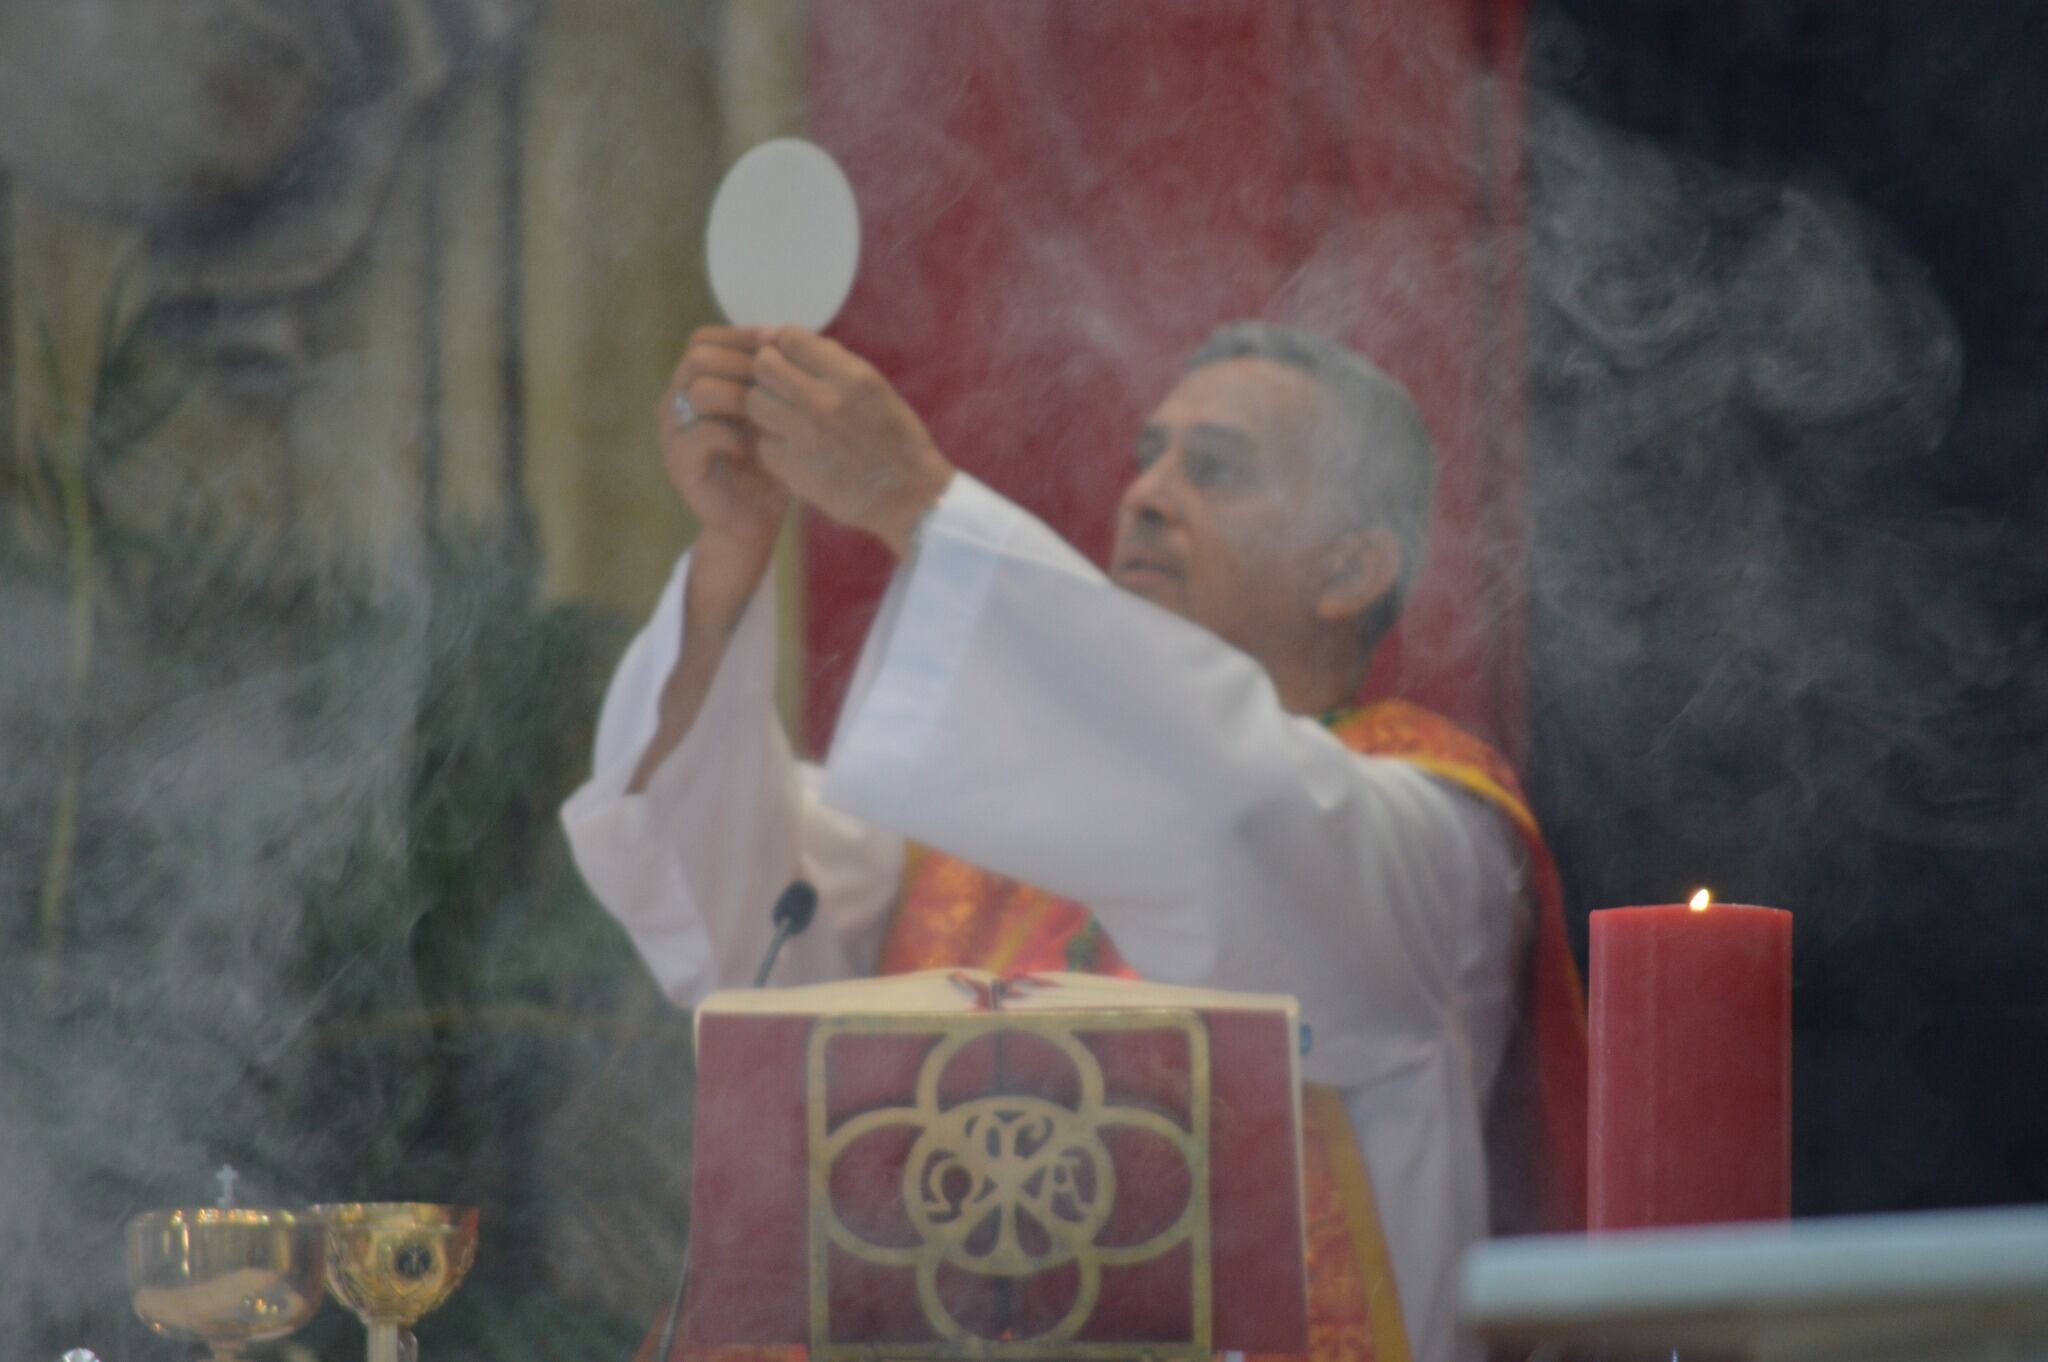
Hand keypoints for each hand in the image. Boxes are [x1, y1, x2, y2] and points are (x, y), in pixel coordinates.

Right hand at [659, 327, 789, 593]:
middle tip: (778, 381)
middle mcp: (675, 403)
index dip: (742, 337)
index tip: (780, 347)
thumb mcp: (773, 410)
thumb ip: (770, 375)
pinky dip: (735, 433)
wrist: (755, 518)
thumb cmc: (770, 460)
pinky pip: (702, 433)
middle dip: (744, 364)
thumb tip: (782, 330)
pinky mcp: (680, 465)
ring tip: (769, 412)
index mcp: (693, 383)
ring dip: (740, 395)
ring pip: (697, 390)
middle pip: (697, 357)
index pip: (704, 339)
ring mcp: (672, 434)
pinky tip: (758, 445)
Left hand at [747, 328, 953, 555]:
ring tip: (787, 419)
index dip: (784, 345)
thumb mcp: (874, 386)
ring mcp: (806, 436)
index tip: (790, 359)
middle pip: (764, 367)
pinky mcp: (793, 469)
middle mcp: (825, 401)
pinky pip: (763, 443)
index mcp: (851, 376)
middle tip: (782, 388)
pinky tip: (794, 450)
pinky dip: (773, 445)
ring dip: (766, 407)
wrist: (910, 497)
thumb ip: (830, 361)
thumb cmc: (895, 438)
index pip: (791, 339)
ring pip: (755, 403)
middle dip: (768, 373)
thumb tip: (780, 337)